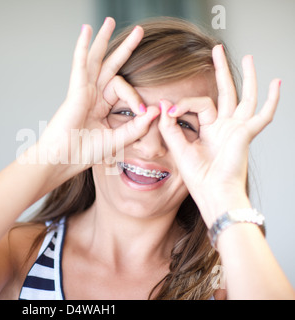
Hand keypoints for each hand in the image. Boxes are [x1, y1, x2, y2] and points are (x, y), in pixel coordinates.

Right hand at [32, 18, 159, 176]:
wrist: (64, 159)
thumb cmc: (84, 152)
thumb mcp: (118, 139)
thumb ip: (137, 126)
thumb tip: (156, 110)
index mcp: (101, 106)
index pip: (124, 91)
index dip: (136, 98)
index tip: (144, 113)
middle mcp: (92, 94)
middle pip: (111, 65)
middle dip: (125, 48)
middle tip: (139, 31)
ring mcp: (83, 90)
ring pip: (96, 59)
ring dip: (102, 39)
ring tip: (108, 20)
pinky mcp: (76, 90)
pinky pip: (80, 64)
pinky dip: (82, 46)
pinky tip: (86, 30)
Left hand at [158, 45, 280, 226]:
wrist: (213, 194)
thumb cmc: (199, 179)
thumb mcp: (178, 149)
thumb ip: (170, 127)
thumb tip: (163, 104)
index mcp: (208, 130)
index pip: (199, 104)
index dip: (183, 103)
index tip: (168, 109)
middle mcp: (224, 127)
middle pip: (225, 92)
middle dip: (221, 70)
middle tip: (216, 50)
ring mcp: (237, 129)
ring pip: (244, 97)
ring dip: (247, 77)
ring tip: (247, 57)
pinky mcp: (246, 134)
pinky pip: (263, 116)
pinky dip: (271, 100)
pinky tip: (276, 83)